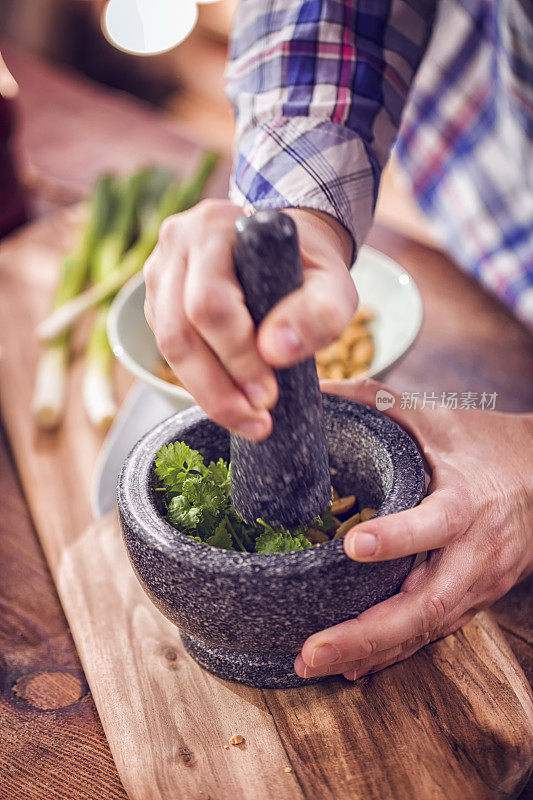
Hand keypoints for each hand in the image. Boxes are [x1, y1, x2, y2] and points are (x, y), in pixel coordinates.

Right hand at [143, 200, 354, 439]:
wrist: (280, 247)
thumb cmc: (305, 264)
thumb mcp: (333, 283)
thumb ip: (320, 312)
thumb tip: (277, 352)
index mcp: (214, 228)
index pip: (210, 303)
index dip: (236, 356)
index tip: (268, 395)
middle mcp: (177, 244)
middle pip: (178, 330)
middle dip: (217, 386)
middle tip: (255, 419)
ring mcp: (160, 272)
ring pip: (166, 346)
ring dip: (205, 393)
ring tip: (246, 419)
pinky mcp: (157, 300)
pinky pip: (167, 350)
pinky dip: (198, 382)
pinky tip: (230, 397)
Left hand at [295, 379, 532, 680]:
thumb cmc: (480, 444)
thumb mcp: (434, 416)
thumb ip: (374, 402)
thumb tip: (314, 390)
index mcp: (468, 501)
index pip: (437, 523)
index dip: (400, 537)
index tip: (353, 544)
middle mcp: (476, 552)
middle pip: (428, 603)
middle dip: (368, 632)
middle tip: (312, 649)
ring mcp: (478, 583)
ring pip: (427, 628)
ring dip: (372, 651)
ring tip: (315, 663)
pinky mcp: (474, 598)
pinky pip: (433, 631)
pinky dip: (394, 651)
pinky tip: (353, 664)